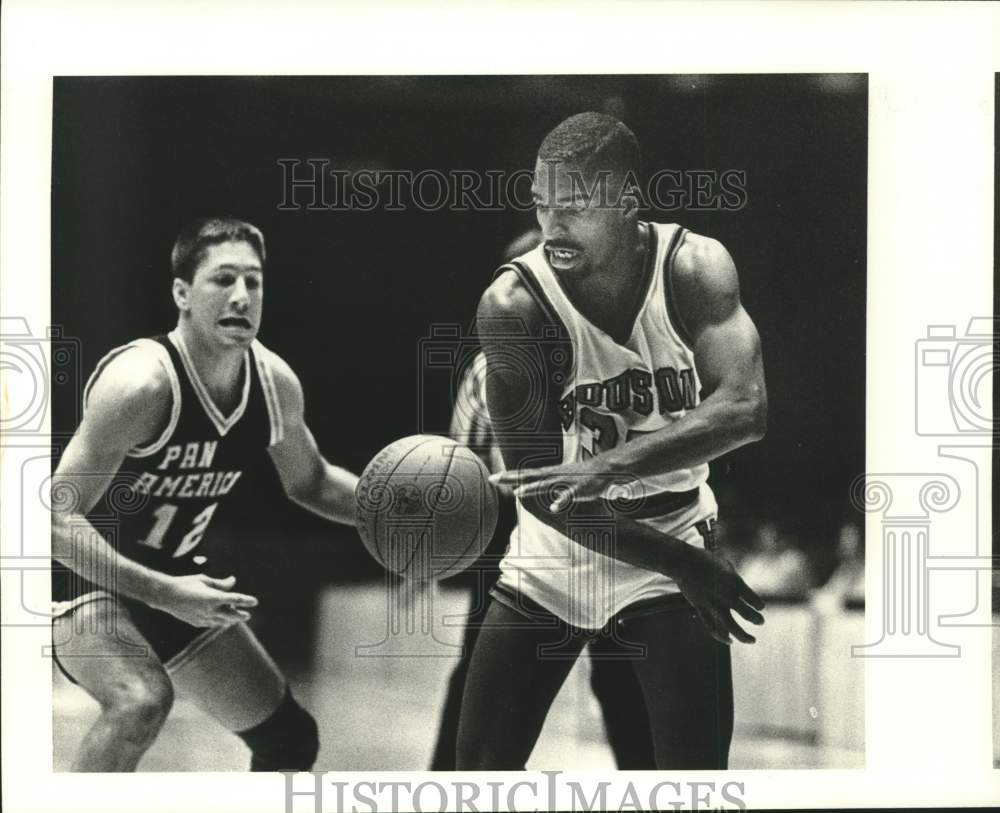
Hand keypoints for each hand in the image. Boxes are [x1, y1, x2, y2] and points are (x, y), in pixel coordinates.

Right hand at [151, 574, 257, 627]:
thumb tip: (233, 581)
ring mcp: (203, 618)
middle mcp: (210, 610)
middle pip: (231, 615)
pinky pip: (211, 624)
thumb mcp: (204, 580)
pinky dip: (218, 622)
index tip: (255, 602)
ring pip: (222, 622)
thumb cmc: (185, 584)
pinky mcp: (196, 622)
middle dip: (241, 615)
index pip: (235, 599)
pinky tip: (220, 621)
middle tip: (247, 615)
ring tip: (236, 618)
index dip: (246, 600)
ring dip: (230, 620)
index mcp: (213, 597)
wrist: (165, 596)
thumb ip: (220, 583)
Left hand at [490, 458, 619, 511]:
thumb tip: (528, 487)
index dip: (509, 475)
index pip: (525, 473)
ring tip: (517, 493)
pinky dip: (561, 501)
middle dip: (511, 478)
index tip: (492, 477)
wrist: (605, 468)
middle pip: (529, 476)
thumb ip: (544, 482)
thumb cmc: (580, 475)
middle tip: (493, 478)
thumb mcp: (558, 477)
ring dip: (531, 488)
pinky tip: (553, 508)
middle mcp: (554, 475)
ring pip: (546, 485)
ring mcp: (565, 481)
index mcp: (549, 472)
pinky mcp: (579, 488)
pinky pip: (568, 496)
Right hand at [672, 546, 764, 644]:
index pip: (753, 599)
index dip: (759, 605)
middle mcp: (725, 594)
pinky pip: (712, 627)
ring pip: (730, 626)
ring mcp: (713, 603)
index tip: (759, 607)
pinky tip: (729, 640)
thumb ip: (735, 580)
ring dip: (743, 636)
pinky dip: (721, 636)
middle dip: (756, 620)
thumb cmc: (706, 560)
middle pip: (746, 613)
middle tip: (760, 622)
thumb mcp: (726, 565)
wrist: (683, 562)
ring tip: (752, 640)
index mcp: (734, 582)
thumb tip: (743, 593)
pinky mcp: (701, 608)